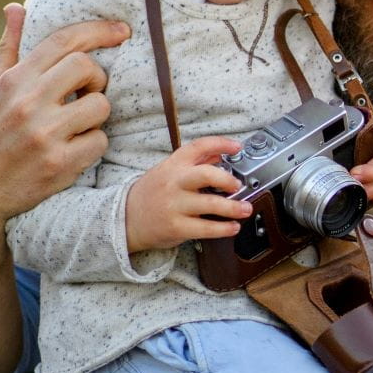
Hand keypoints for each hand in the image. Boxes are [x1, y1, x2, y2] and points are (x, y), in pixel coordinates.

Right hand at [0, 4, 129, 230]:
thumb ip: (9, 49)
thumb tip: (16, 8)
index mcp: (14, 80)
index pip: (64, 41)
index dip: (98, 31)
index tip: (122, 30)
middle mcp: (28, 103)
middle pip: (88, 68)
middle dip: (97, 79)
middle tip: (87, 93)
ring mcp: (45, 134)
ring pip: (101, 107)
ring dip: (96, 116)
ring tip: (76, 125)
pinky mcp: (60, 164)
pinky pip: (100, 142)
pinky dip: (93, 145)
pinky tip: (74, 150)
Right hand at [124, 136, 253, 252]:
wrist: (126, 218)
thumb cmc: (153, 193)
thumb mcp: (169, 171)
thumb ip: (195, 163)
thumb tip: (221, 154)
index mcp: (173, 165)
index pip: (198, 147)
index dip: (220, 144)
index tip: (237, 147)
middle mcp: (174, 182)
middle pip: (205, 174)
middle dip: (227, 179)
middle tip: (239, 185)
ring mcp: (174, 205)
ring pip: (210, 204)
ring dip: (234, 207)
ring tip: (246, 209)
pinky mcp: (176, 227)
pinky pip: (206, 228)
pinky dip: (224, 228)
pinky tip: (233, 227)